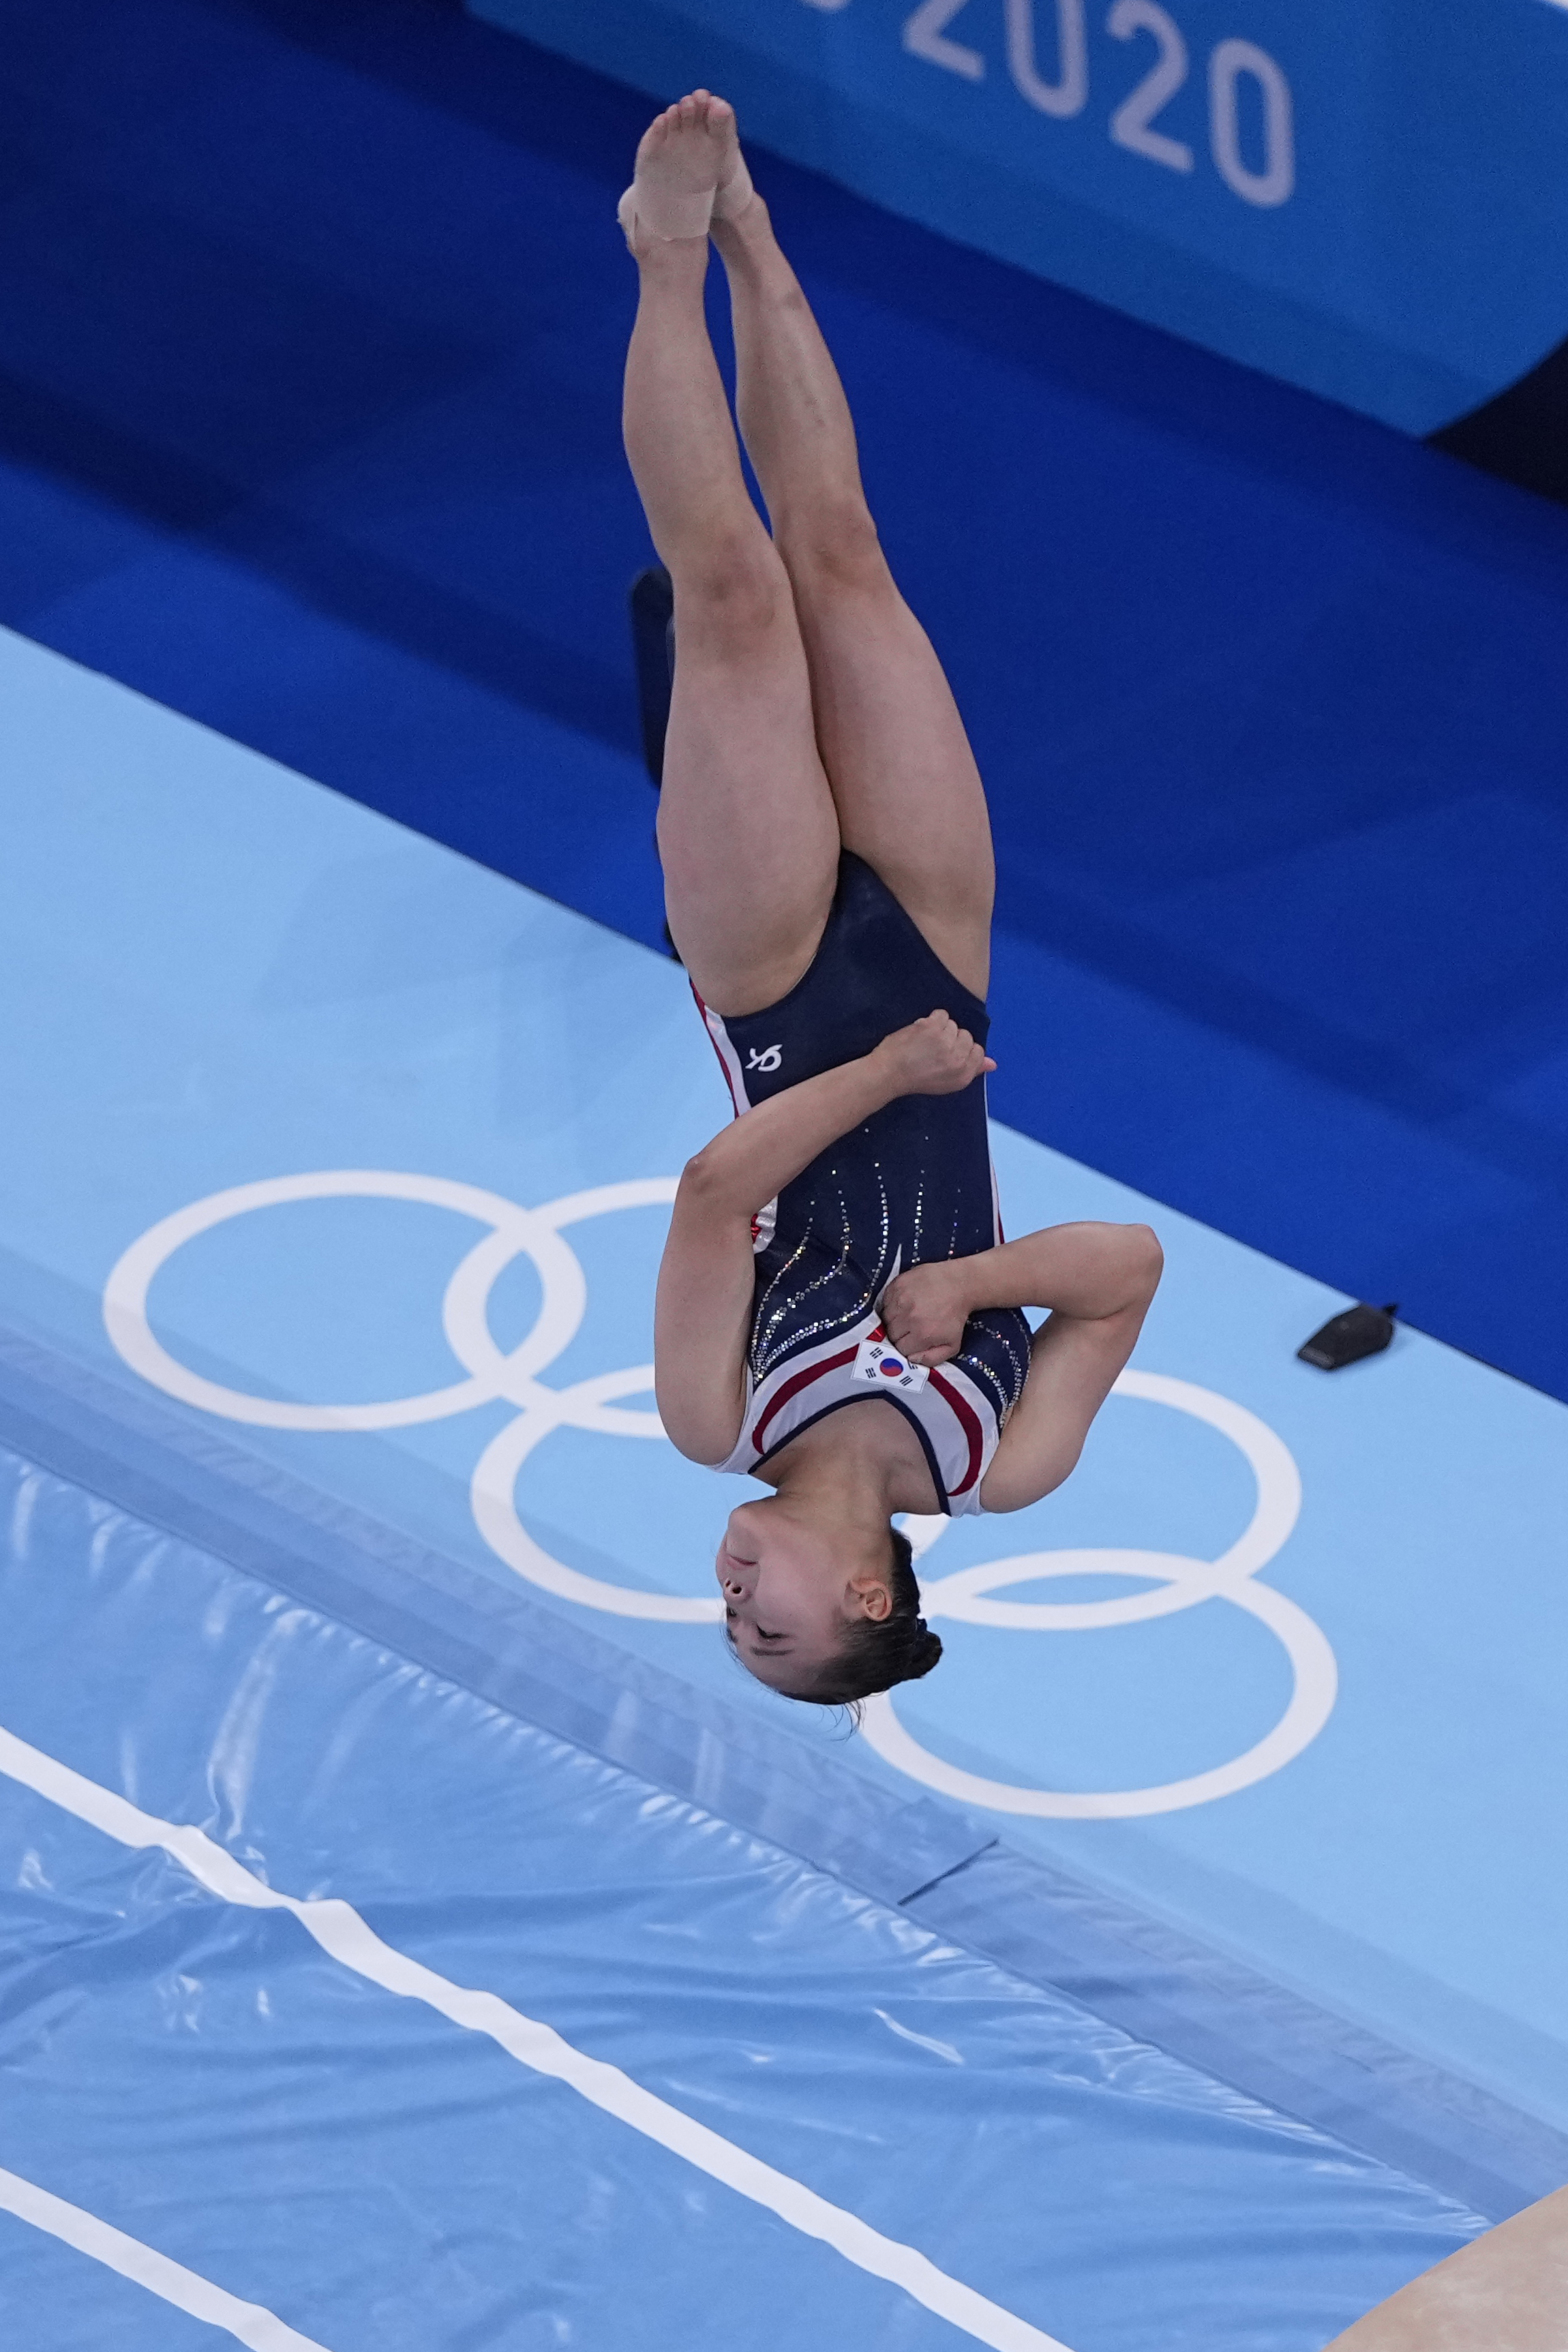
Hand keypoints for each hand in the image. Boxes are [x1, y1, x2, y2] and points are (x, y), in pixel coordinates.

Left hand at [872, 1011, 994, 1099]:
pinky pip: (942, 1014)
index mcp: (963, 1075)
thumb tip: (992, 1063)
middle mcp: (958, 1059)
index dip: (961, 1048)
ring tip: (925, 1041)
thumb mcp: (947, 1082)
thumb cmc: (915, 1079)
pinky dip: (932, 1019)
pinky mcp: (933, 1028)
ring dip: (940, 1029)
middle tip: (933, 1048)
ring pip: (953, 1025)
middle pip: (966, 1036)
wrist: (889, 1074)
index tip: (947, 1052)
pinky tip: (922, 1031)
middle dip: (951, 1038)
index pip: (977, 1051)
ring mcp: (946, 1042)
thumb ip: (972, 1070)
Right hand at [882, 1259, 971, 1367]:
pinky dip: (891, 1305)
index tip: (912, 1340)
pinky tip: (904, 1304)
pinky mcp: (896, 1286)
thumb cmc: (954, 1314)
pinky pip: (884, 1302)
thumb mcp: (952, 1344)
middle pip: (890, 1334)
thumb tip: (912, 1359)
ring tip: (908, 1315)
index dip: (906, 1346)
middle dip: (900, 1334)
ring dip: (894, 1320)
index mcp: (922, 1334)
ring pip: (885, 1319)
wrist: (958, 1284)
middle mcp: (909, 1317)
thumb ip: (932, 1358)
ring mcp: (901, 1300)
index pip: (900, 1348)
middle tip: (911, 1327)